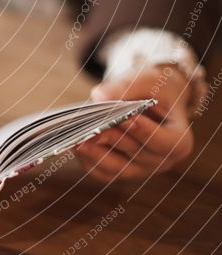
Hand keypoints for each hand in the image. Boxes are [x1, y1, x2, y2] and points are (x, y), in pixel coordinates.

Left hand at [76, 66, 192, 181]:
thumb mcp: (145, 81)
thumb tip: (99, 97)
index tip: (126, 119)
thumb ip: (125, 87)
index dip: (145, 132)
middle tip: (91, 128)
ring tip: (77, 139)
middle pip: (137, 154)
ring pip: (118, 169)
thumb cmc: (152, 88)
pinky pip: (104, 173)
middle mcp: (163, 161)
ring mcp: (142, 170)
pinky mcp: (122, 171)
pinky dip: (89, 160)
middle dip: (113, 139)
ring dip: (96, 154)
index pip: (164, 142)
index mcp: (179, 140)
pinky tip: (75, 144)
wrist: (149, 99)